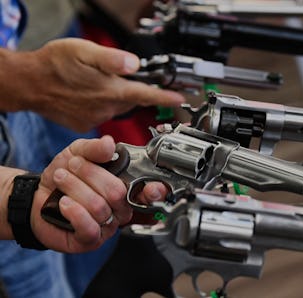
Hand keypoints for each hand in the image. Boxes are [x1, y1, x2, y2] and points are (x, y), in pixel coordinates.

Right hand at [2, 38, 184, 131]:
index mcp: (110, 90)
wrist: (30, 84)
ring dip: (113, 96)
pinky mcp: (85, 124)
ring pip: (116, 107)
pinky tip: (86, 95)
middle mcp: (106, 108)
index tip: (180, 100)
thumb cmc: (55, 65)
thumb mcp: (85, 51)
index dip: (165, 98)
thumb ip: (112, 60)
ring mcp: (96, 118)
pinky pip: (102, 114)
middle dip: (132, 91)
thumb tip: (134, 65)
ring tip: (96, 83)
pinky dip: (100, 104)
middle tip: (117, 77)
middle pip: (131, 100)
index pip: (146, 95)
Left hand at [30, 136, 167, 252]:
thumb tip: (110, 144)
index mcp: (125, 185)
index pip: (150, 192)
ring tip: (61, 178)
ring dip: (75, 187)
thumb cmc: (65, 174)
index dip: (155, 191)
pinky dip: (74, 211)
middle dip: (91, 174)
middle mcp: (121, 208)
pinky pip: (89, 228)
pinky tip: (63, 202)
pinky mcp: (90, 239)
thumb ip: (94, 148)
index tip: (152, 187)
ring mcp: (107, 225)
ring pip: (100, 207)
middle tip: (73, 165)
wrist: (39, 195)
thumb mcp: (78, 153)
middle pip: (118, 193)